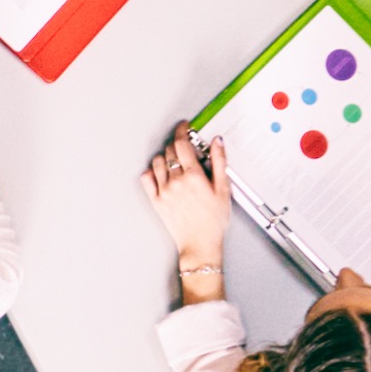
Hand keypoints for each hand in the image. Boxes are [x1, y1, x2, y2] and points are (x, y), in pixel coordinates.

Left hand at [140, 123, 234, 273]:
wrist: (200, 244)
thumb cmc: (213, 221)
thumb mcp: (224, 190)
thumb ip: (220, 162)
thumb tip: (217, 142)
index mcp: (193, 176)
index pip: (182, 143)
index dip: (182, 131)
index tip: (184, 127)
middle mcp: (176, 182)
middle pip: (169, 150)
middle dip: (176, 144)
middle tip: (184, 147)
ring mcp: (163, 191)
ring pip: (157, 162)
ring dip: (165, 157)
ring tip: (174, 162)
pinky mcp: (156, 201)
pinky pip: (146, 178)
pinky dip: (152, 172)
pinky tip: (161, 174)